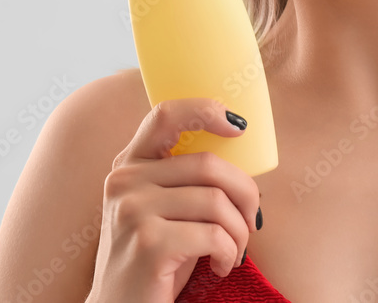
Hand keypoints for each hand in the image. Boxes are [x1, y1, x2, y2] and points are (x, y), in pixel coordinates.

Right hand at [87, 98, 260, 302]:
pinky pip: (214, 234)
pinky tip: (219, 266)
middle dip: (245, 194)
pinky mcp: (148, 243)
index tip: (238, 127)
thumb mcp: (163, 209)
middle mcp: (125, 181)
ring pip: (216, 201)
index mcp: (129, 165)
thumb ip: (184, 176)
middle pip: (209, 164)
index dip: (206, 110)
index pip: (165, 115)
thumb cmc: (156, 260)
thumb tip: (239, 145)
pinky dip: (229, 253)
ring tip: (233, 251)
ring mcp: (133, 211)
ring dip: (240, 231)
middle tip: (252, 222)